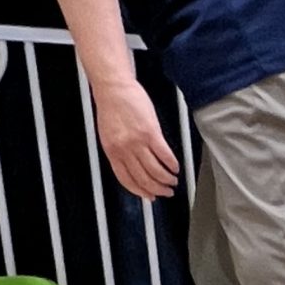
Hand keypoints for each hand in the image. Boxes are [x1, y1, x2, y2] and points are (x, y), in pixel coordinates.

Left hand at [93, 76, 178, 199]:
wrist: (113, 88)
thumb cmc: (112, 106)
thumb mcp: (109, 134)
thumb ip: (119, 151)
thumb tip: (131, 165)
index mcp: (112, 152)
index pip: (127, 180)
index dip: (140, 192)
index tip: (150, 196)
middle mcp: (125, 150)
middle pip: (144, 179)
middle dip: (158, 189)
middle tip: (166, 191)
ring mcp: (138, 142)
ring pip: (155, 170)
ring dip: (167, 179)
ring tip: (173, 180)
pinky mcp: (151, 133)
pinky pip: (164, 155)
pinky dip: (172, 164)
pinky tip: (176, 166)